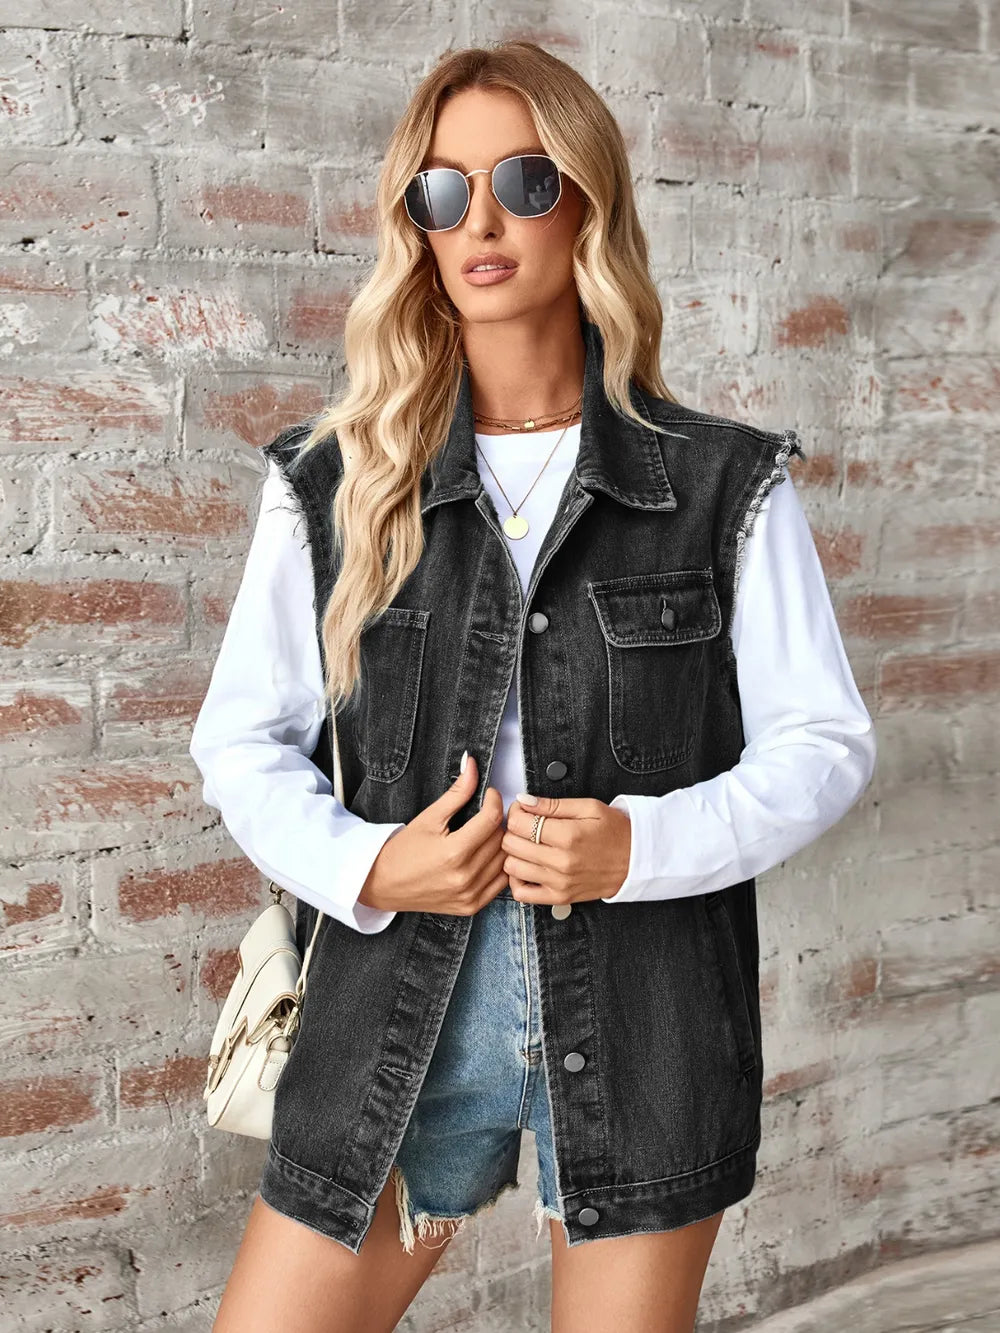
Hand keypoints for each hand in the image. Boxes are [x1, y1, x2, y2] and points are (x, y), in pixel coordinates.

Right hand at [357, 754, 508, 915]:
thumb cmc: (403, 850)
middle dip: (497, 820)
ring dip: (500, 843)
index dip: (494, 801)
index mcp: (454, 853)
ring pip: (504, 861)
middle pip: (500, 839)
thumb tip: (471, 763)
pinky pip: (501, 883)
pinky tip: (487, 855)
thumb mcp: (429, 817)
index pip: (491, 819)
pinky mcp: (471, 906)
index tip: (489, 794)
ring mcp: (470, 895)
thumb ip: (456, 792)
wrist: (383, 884)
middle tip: (488, 811)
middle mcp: (465, 877)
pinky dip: (499, 866)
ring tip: (487, 833)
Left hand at [501, 793, 630, 905]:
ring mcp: (559, 883)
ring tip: (526, 844)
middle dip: (512, 830)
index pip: (519, 823)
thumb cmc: (615, 832)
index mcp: (568, 836)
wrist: (637, 861)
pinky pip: (522, 894)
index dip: (515, 812)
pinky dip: (517, 879)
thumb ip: (553, 804)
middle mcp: (561, 862)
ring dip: (513, 853)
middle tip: (525, 825)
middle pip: (511, 844)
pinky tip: (526, 866)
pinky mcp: (559, 897)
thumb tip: (524, 800)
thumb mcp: (589, 807)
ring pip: (511, 867)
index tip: (523, 809)